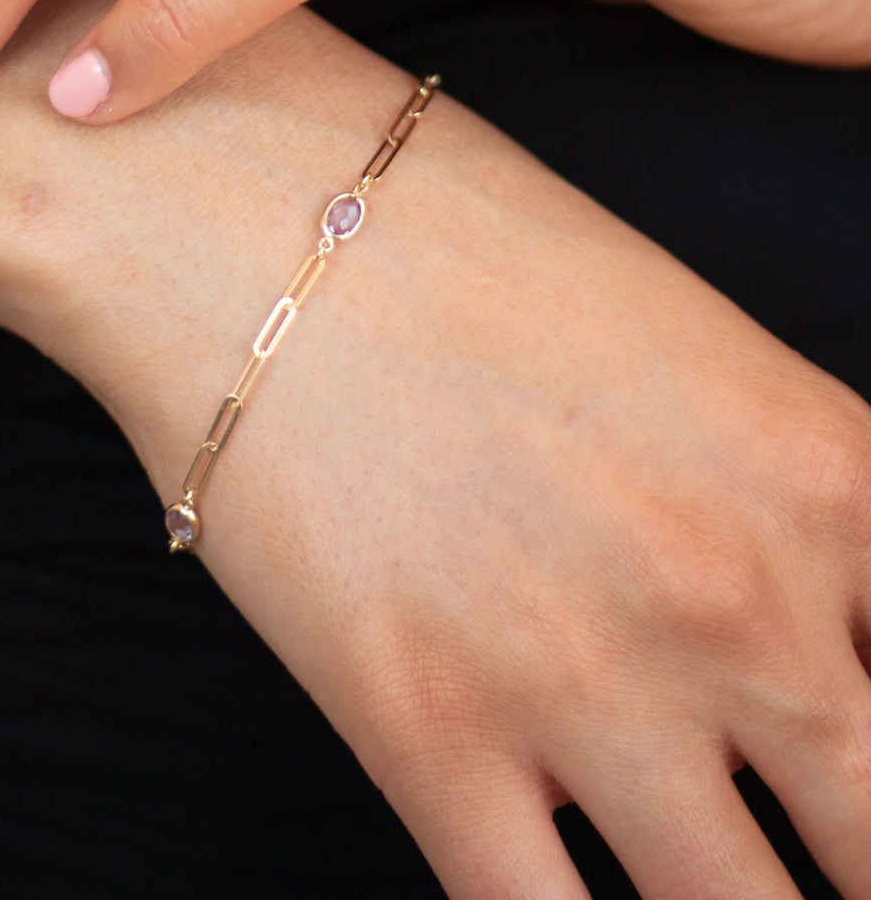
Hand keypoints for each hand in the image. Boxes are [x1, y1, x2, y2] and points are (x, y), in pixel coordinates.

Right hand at [8, 0, 870, 898]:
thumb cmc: (450, 238)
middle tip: (815, 848)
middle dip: (856, 856)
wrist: (228, 203)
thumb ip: (797, 510)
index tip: (866, 789)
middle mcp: (739, 595)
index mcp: (822, 474)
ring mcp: (586, 680)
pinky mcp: (428, 736)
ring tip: (708, 879)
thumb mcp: (681, 344)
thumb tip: (842, 648)